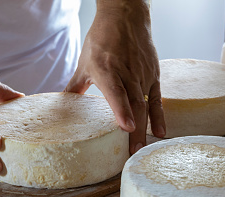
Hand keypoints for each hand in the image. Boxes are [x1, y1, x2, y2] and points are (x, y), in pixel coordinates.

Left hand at [65, 0, 164, 153]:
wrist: (125, 16)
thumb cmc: (102, 39)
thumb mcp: (85, 62)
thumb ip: (76, 87)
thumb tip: (64, 106)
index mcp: (106, 68)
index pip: (117, 92)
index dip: (122, 110)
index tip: (126, 127)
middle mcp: (127, 72)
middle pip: (134, 104)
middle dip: (135, 130)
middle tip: (133, 152)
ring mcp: (142, 74)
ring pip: (146, 104)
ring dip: (145, 127)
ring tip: (143, 148)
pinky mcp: (153, 74)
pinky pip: (157, 98)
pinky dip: (159, 115)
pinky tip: (160, 132)